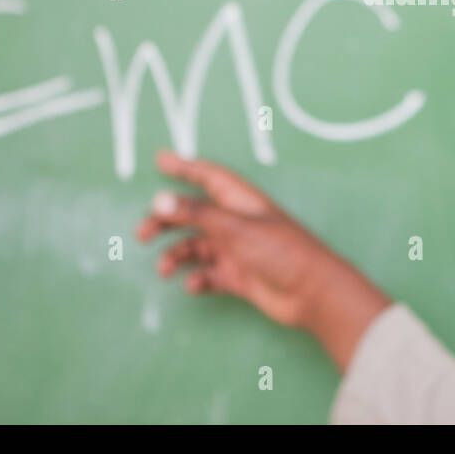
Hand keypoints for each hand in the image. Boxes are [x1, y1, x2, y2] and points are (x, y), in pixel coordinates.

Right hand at [137, 150, 392, 371]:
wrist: (312, 293)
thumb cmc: (283, 252)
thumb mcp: (235, 229)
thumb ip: (197, 215)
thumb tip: (160, 200)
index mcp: (241, 201)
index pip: (208, 177)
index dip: (185, 167)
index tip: (160, 160)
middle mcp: (237, 223)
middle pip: (193, 214)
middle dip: (166, 222)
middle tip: (142, 234)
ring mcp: (238, 250)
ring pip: (196, 247)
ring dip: (177, 256)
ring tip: (165, 269)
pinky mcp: (239, 276)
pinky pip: (208, 275)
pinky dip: (197, 279)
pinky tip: (194, 285)